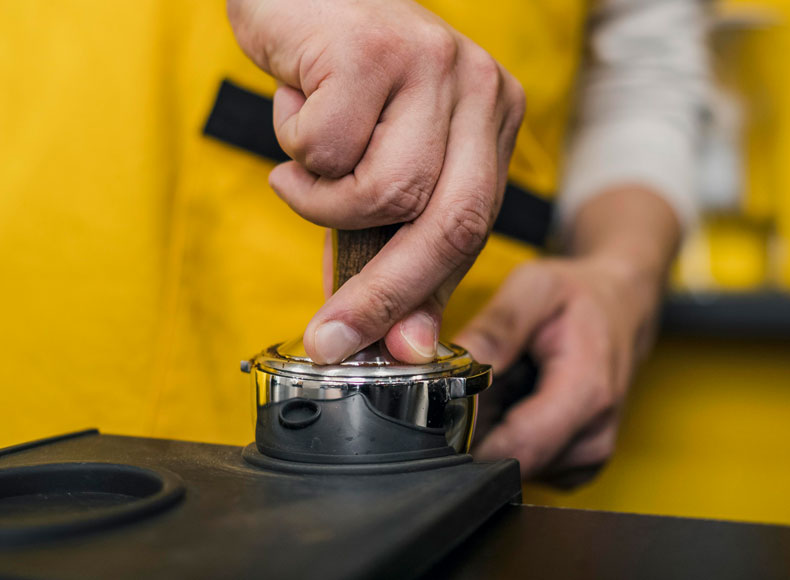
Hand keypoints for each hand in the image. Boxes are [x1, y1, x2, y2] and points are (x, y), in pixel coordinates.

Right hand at [228, 0, 524, 363]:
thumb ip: (394, 237)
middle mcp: (478, 88)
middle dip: (387, 292)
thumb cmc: (340, 81)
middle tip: (331, 335)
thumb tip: (397, 336)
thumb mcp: (382, 157)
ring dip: (324, 200)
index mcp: (493, 118)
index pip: (473, 229)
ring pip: (388, 190)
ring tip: (301, 169)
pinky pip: (328, 149)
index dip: (430, 297)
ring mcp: (433, 63)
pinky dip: (295, 152)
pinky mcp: (374, 49)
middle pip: (451, 221)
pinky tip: (295, 111)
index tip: (397, 351)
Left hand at [455, 187, 679, 481]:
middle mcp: (593, 439)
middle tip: (478, 383)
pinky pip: (524, 464)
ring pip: (511, 465)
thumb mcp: (534, 287)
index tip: (444, 406)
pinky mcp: (576, 468)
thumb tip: (448, 367)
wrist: (620, 308)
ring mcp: (587, 459)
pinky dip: (510, 436)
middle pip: (508, 460)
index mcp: (588, 394)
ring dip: (493, 431)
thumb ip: (495, 328)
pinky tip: (518, 401)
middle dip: (478, 429)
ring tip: (506, 385)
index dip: (468, 435)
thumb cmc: (578, 296)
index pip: (515, 447)